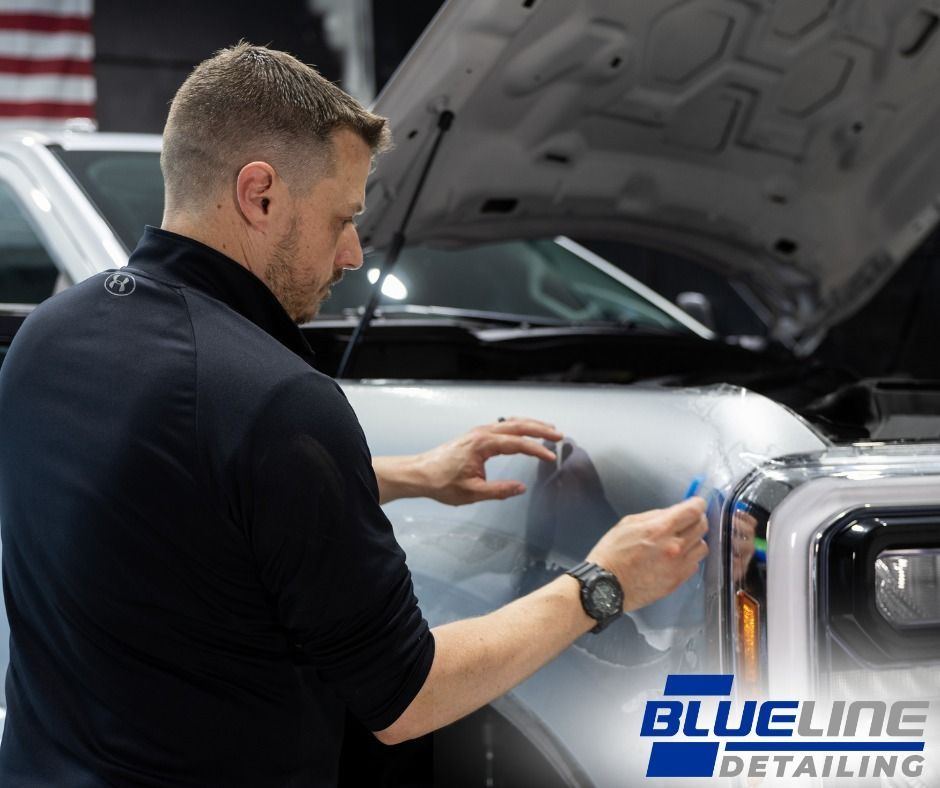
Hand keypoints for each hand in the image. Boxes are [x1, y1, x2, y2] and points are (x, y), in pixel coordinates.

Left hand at [409, 417, 562, 504]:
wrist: (420, 473)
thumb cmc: (442, 483)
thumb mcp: (472, 493)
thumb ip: (499, 491)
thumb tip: (521, 488)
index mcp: (483, 444)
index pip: (517, 443)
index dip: (537, 449)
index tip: (551, 457)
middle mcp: (482, 433)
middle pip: (517, 425)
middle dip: (540, 429)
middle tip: (559, 435)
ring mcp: (478, 432)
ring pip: (510, 423)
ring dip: (530, 425)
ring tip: (548, 430)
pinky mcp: (475, 436)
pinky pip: (502, 426)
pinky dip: (518, 426)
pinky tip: (524, 431)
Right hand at [586, 498, 708, 610]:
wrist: (606, 586)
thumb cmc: (612, 553)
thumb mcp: (628, 524)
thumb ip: (653, 516)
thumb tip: (672, 513)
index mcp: (660, 529)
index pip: (693, 511)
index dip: (698, 504)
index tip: (696, 504)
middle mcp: (674, 547)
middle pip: (702, 527)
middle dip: (696, 519)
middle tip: (686, 521)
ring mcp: (678, 566)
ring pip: (702, 546)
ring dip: (694, 540)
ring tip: (680, 541)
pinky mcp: (678, 581)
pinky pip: (694, 564)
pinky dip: (689, 558)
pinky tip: (675, 558)